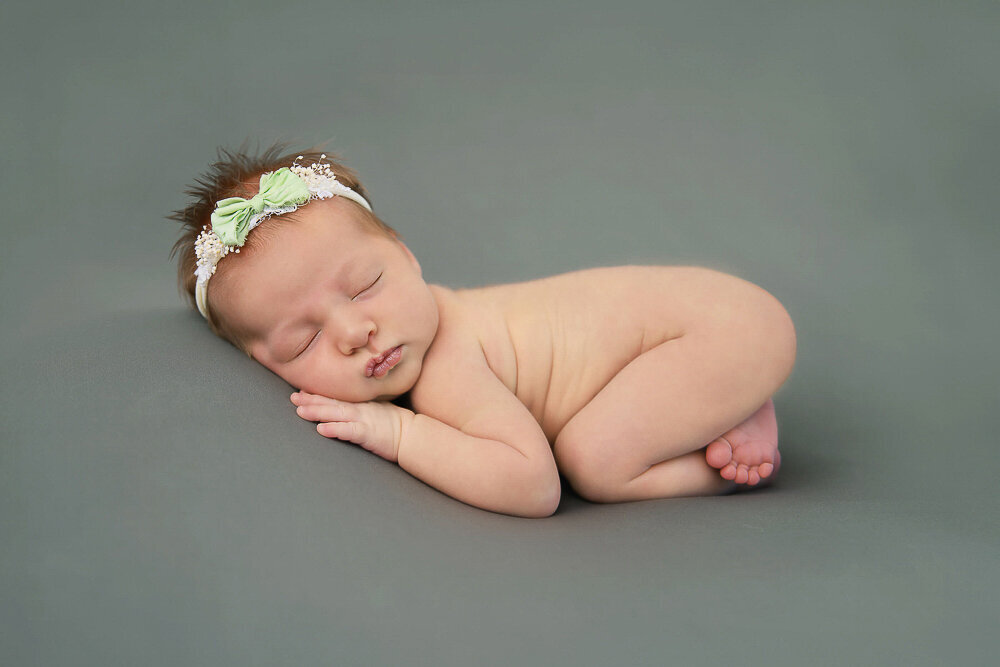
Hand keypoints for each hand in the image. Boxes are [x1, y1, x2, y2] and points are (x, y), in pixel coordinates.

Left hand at [290, 391, 411, 462]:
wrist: (412, 434)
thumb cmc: (393, 424)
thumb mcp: (375, 410)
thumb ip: (360, 407)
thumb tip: (343, 406)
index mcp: (360, 404)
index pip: (335, 397)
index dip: (317, 394)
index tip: (300, 391)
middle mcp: (359, 409)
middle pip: (331, 403)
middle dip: (310, 400)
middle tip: (293, 398)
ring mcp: (363, 420)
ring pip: (336, 414)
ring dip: (317, 412)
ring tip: (300, 411)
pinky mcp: (367, 434)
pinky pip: (348, 431)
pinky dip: (334, 429)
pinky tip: (321, 429)